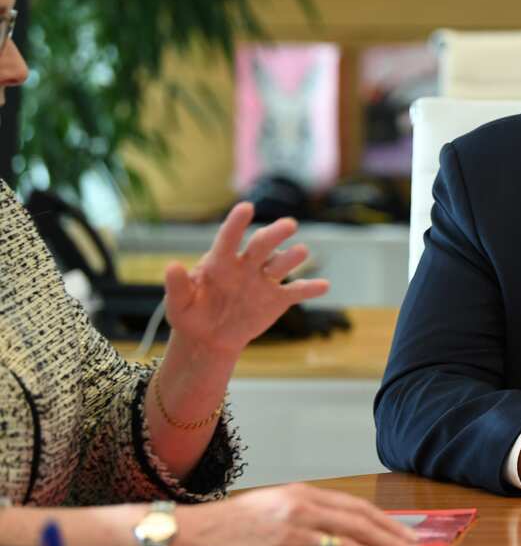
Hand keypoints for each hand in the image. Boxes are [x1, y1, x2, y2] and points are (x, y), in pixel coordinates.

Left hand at [163, 202, 328, 358]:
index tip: (246, 208)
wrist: (210, 338)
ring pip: (282, 263)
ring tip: (301, 252)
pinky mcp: (278, 298)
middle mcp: (246, 265)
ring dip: (292, 257)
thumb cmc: (192, 315)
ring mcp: (264, 280)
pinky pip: (297, 291)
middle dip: (275, 233)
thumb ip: (177, 286)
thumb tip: (172, 266)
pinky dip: (310, 288)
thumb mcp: (179, 304)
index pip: (229, 238)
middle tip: (289, 224)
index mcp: (220, 262)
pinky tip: (323, 286)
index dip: (237, 223)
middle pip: (262, 244)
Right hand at [167, 483, 422, 545]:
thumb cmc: (228, 528)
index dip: (385, 521)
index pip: (354, 507)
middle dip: (392, 539)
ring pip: (349, 545)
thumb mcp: (272, 508)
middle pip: (359, 524)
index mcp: (301, 494)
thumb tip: (344, 533)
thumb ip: (307, 516)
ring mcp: (292, 534)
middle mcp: (301, 509)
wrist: (187, 538)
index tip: (406, 534)